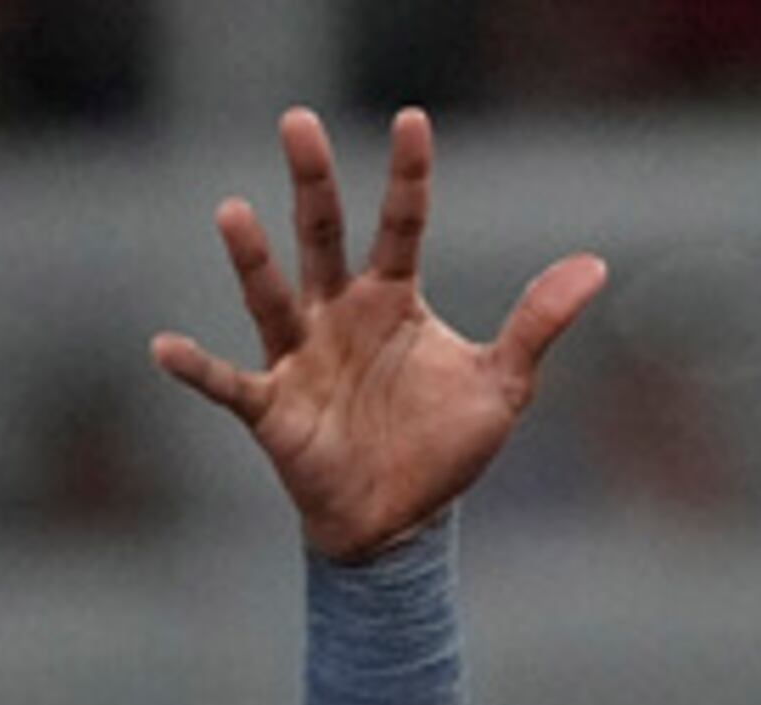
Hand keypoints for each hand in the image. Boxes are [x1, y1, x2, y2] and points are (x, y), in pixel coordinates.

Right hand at [152, 105, 599, 562]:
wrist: (399, 526)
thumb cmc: (441, 450)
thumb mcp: (502, 386)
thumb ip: (537, 323)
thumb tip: (595, 267)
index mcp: (393, 298)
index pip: (402, 222)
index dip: (408, 176)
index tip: (411, 122)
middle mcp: (339, 313)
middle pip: (322, 233)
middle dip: (312, 182)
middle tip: (298, 123)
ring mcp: (301, 357)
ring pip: (272, 296)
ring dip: (252, 259)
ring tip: (233, 213)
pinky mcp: (273, 409)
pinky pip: (229, 384)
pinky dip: (197, 368)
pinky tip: (165, 346)